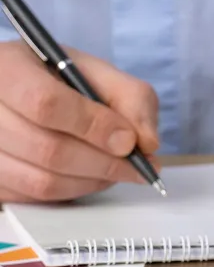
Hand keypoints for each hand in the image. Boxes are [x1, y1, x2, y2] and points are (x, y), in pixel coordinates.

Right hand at [0, 41, 159, 202]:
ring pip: (41, 181)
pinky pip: (35, 199)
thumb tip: (147, 143)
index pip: (46, 103)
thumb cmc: (60, 79)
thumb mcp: (98, 72)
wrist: (25, 90)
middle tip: (138, 165)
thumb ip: (132, 98)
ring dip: (93, 180)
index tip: (128, 140)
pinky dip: (73, 191)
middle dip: (104, 162)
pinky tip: (90, 175)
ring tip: (119, 169)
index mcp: (6, 68)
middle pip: (47, 149)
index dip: (93, 126)